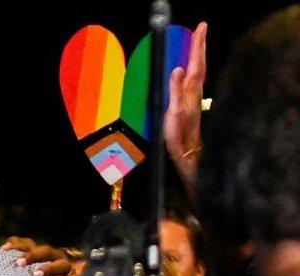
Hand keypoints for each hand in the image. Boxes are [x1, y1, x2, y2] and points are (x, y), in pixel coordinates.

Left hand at [1, 236, 84, 275]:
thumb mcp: (30, 272)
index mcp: (42, 254)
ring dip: (49, 268)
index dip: (17, 244)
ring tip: (37, 275)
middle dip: (32, 255)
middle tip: (19, 263)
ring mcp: (68, 267)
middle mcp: (56, 257)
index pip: (29, 244)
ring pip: (61, 263)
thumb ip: (17, 267)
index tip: (3, 249)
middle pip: (45, 251)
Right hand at [164, 21, 206, 186]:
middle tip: (201, 29)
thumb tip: (178, 68)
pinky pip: (194, 78)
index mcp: (191, 90)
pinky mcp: (191, 102)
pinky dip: (194, 67)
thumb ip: (175, 89)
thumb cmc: (179, 133)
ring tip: (197, 43)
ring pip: (199, 70)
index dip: (198, 44)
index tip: (200, 27)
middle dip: (200, 45)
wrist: (187, 149)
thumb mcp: (173, 110)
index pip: (196, 62)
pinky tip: (191, 69)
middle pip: (200, 63)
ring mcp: (194, 96)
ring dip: (198, 55)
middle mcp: (195, 90)